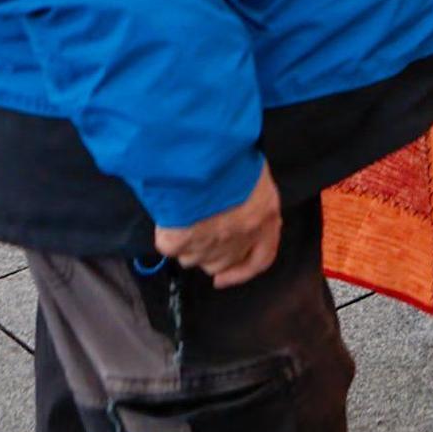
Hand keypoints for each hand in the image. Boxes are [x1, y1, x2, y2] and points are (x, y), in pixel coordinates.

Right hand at [154, 163, 281, 288]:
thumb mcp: (252, 169)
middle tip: (203, 229)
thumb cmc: (233, 154)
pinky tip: (170, 217)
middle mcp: (238, 238)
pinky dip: (169, 235)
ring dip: (190, 243)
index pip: (262, 258)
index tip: (225, 277)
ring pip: (194, 258)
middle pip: (223, 261)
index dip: (243, 271)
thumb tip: (239, 198)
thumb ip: (250, 192)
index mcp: (263, 218)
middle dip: (213, 251)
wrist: (203, 154)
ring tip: (187, 214)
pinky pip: (170, 246)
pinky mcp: (179, 243)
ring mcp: (207, 245)